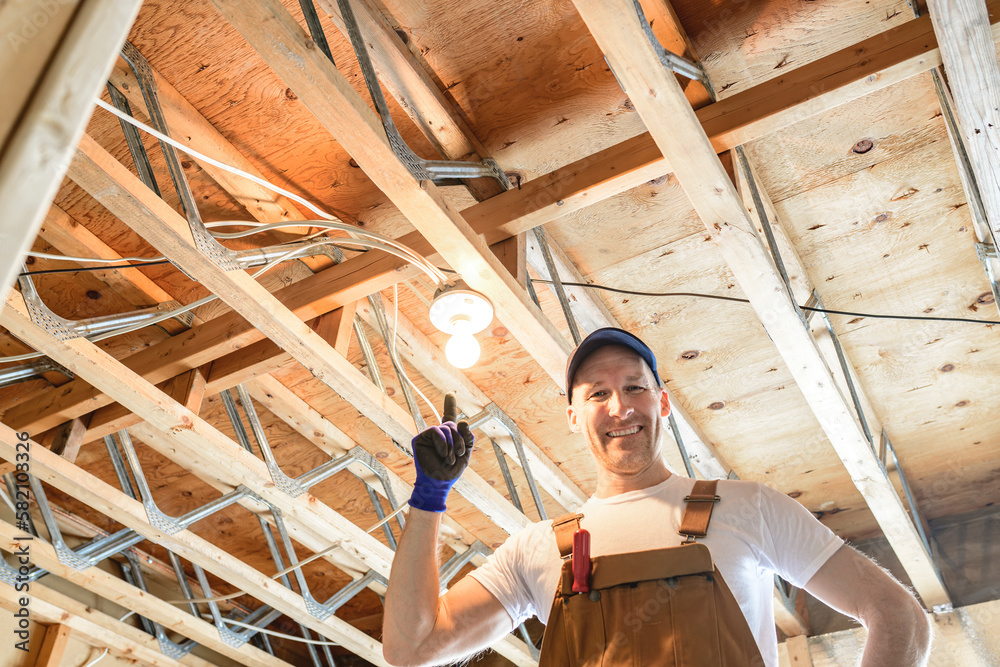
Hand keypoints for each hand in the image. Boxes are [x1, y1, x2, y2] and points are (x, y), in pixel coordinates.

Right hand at [408, 394, 473, 511]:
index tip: (450, 394)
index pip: (449, 417)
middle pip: (453, 425)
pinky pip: (436, 431)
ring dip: (453, 445)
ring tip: (449, 459)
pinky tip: (442, 454)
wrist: (438, 482)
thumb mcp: (466, 453)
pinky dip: (443, 443)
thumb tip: (462, 421)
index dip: (449, 405)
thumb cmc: (451, 470)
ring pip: (446, 428)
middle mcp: (438, 433)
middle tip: (458, 455)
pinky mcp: (420, 438)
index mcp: (448, 436)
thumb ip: (467, 437)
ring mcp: (429, 435)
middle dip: (460, 440)